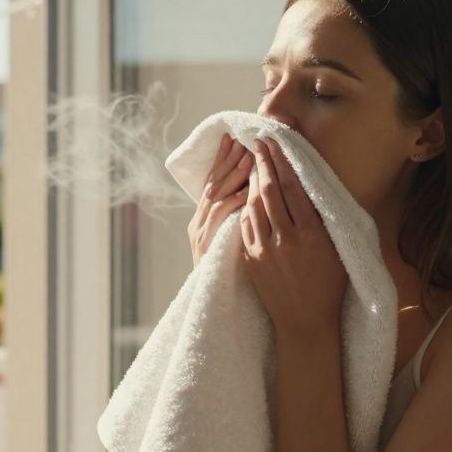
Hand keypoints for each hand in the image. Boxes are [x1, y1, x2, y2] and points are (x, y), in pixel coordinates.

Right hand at [187, 133, 253, 265]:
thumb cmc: (232, 278)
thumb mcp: (234, 243)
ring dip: (232, 177)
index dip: (223, 161)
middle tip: (243, 140)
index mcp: (203, 222)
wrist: (220, 310)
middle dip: (228, 161)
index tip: (235, 140)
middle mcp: (198, 226)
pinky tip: (246, 190)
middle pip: (213, 185)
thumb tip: (254, 192)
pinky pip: (221, 219)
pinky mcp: (208, 249)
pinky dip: (233, 202)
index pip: (213, 182)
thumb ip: (240, 220)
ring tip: (248, 158)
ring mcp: (201, 237)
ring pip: (216, 198)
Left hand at [240, 137, 347, 335]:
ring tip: (253, 164)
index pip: (293, 187)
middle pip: (270, 192)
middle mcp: (287, 240)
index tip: (275, 143)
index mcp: (313, 235)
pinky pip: (245, 226)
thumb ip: (326, 218)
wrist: (305, 322)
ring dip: (252, 183)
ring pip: (254, 207)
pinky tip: (247, 196)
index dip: (282, 161)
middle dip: (263, 163)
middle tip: (259, 142)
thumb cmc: (329, 285)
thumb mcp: (337, 249)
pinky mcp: (251, 260)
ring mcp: (265, 250)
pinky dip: (246, 208)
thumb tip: (315, 185)